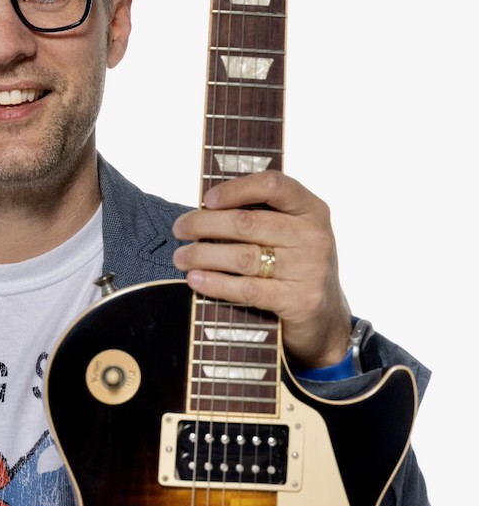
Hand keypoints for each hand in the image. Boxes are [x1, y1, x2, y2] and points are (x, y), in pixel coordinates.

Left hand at [171, 171, 351, 368]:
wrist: (326, 320)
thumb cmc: (297, 268)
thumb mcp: (293, 234)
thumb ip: (264, 215)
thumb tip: (206, 207)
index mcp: (312, 210)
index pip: (273, 185)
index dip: (236, 188)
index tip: (207, 199)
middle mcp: (314, 236)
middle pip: (247, 222)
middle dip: (204, 224)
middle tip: (179, 229)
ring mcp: (309, 269)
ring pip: (242, 257)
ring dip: (202, 255)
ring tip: (181, 257)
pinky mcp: (299, 301)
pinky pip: (247, 289)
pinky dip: (216, 284)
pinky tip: (196, 279)